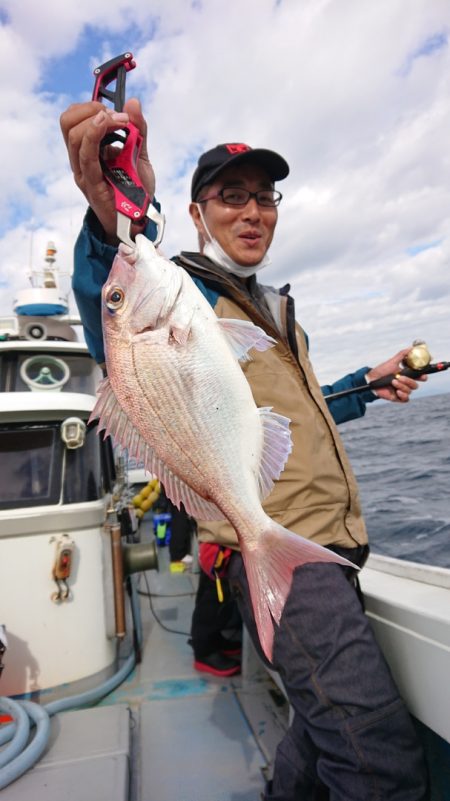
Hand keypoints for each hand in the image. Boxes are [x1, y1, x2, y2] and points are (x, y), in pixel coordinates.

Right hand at [60, 98, 155, 242]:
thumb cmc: (136, 191)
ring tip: (120, 122)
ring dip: (97, 120)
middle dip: (92, 109)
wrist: (140, 220)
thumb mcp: (140, 154)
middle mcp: (80, 159)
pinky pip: (86, 155)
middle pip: (68, 122)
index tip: (117, 111)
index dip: (91, 106)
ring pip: (74, 134)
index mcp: (88, 150)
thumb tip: (133, 103)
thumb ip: (138, 130)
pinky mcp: (90, 183)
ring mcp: (83, 171)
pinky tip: (107, 125)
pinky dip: (94, 135)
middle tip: (117, 117)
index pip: (74, 118)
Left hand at [366, 348, 426, 402]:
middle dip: (410, 381)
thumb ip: (402, 354)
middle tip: (401, 377)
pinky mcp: (398, 398)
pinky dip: (403, 395)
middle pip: (416, 385)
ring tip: (393, 381)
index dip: (423, 375)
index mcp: (407, 375)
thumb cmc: (382, 370)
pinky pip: (406, 399)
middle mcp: (406, 383)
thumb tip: (411, 348)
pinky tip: (397, 391)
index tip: (423, 373)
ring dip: (402, 386)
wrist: (371, 380)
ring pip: (410, 390)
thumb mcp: (392, 361)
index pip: (419, 376)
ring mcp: (402, 391)